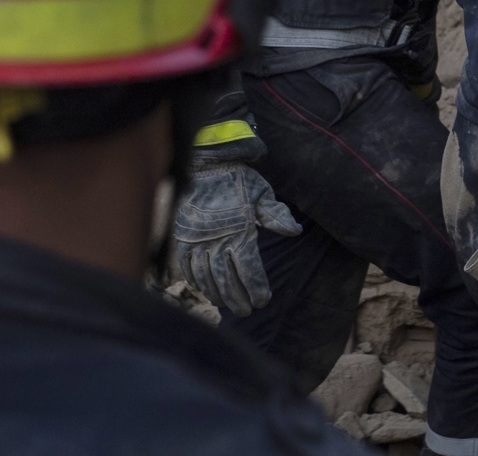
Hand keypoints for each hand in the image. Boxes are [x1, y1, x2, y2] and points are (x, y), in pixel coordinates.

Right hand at [171, 161, 301, 316]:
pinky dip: (195, 280)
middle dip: (237, 298)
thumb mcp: (262, 193)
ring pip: (206, 276)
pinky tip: (204, 290)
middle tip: (246, 311)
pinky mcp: (182, 237)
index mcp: (240, 230)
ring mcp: (197, 239)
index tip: (263, 301)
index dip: (256, 287)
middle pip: (226, 278)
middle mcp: (216, 238)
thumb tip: (295, 231)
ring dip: (216, 293)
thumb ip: (276, 214)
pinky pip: (187, 265)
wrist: (207, 164)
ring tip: (225, 305)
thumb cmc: (239, 181)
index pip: (249, 268)